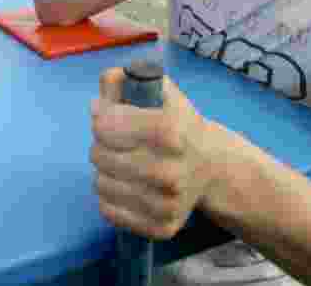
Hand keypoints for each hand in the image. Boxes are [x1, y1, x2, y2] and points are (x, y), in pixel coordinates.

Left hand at [90, 68, 219, 239]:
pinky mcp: (161, 228)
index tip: (109, 115)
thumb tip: (98, 103)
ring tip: (121, 162)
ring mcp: (166, 205)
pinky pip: (108, 210)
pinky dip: (108, 195)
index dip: (101, 117)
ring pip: (100, 183)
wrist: (212, 169)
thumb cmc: (178, 124)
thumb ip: (124, 81)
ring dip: (103, 169)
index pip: (105, 125)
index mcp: (171, 132)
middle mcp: (170, 172)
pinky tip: (125, 184)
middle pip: (99, 154)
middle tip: (115, 141)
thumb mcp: (159, 92)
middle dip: (101, 143)